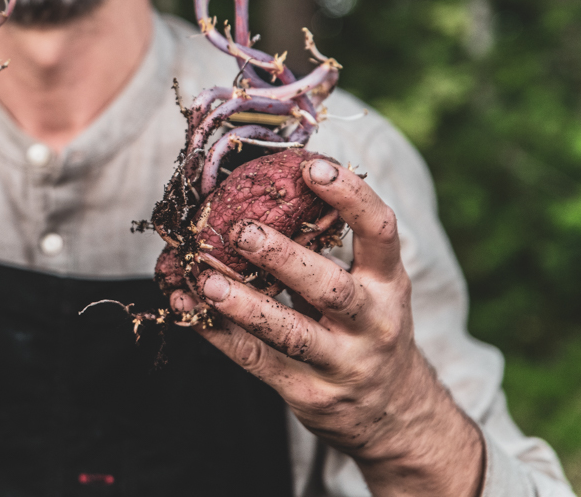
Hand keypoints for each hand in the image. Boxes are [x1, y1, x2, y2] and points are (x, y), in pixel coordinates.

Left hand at [171, 159, 483, 495]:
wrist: (394, 413)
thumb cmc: (368, 327)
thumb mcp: (372, 285)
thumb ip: (332, 245)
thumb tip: (272, 183)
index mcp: (388, 282)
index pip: (380, 232)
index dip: (350, 196)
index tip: (312, 167)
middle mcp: (371, 322)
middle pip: (330, 287)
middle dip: (285, 257)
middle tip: (242, 229)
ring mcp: (341, 362)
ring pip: (290, 332)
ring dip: (243, 304)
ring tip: (203, 277)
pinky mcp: (307, 393)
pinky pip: (256, 360)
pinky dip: (218, 332)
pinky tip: (187, 308)